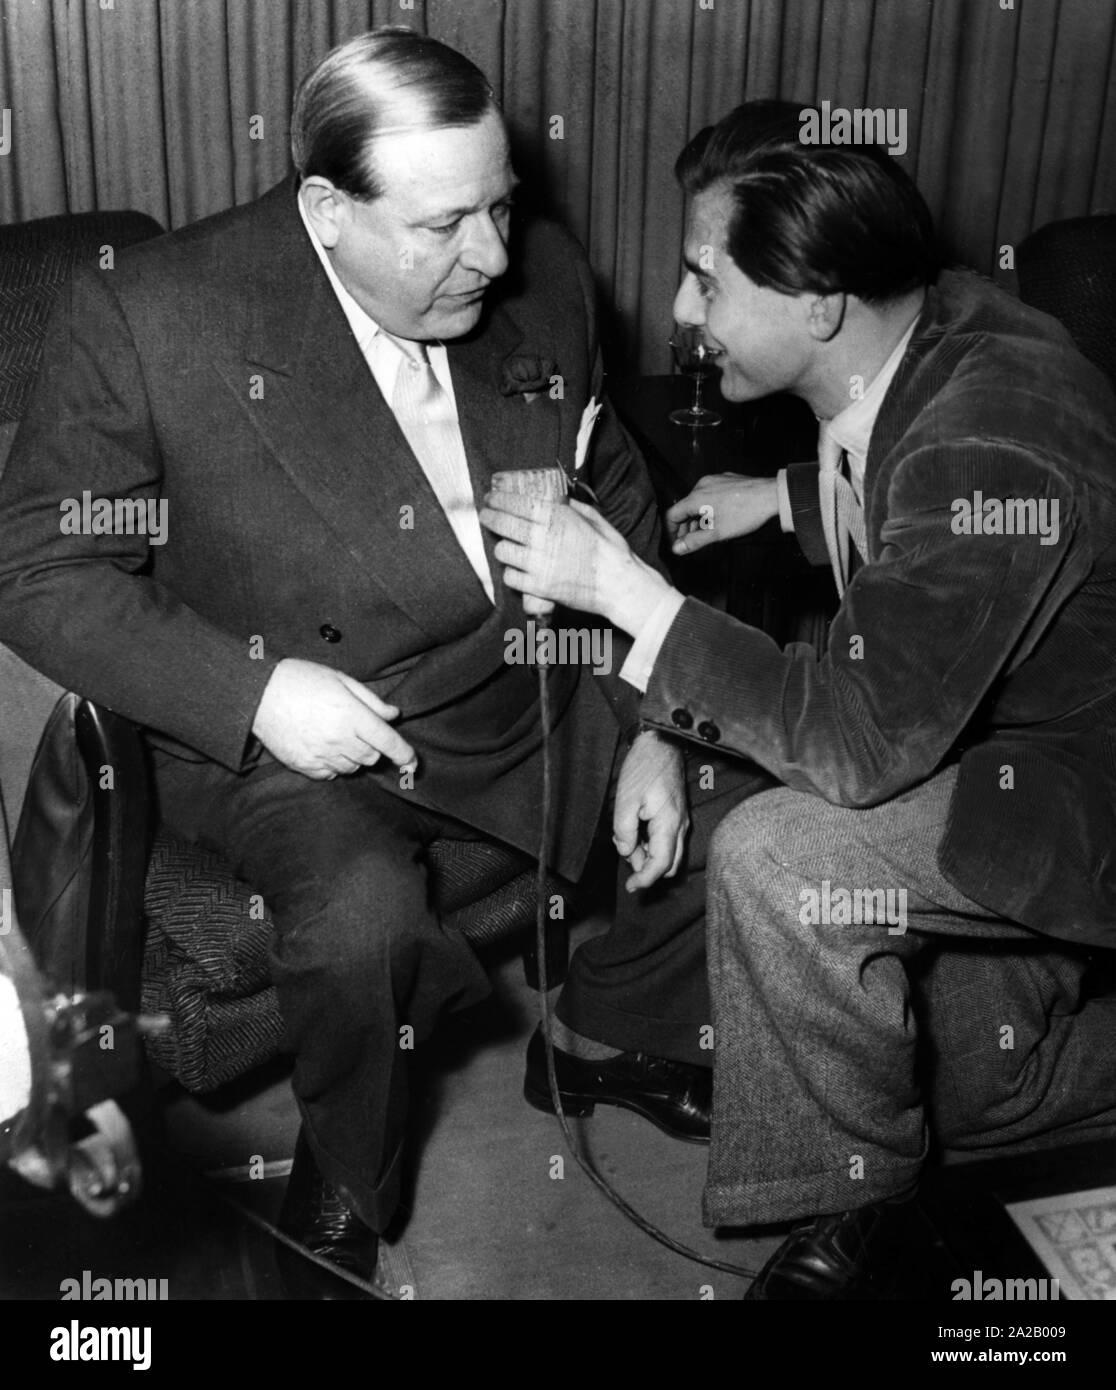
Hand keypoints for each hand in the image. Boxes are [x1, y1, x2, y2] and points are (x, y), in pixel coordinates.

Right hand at [252, 658, 415, 780]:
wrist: (258, 694)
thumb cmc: (301, 680)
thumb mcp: (341, 680)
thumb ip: (370, 700)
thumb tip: (393, 715)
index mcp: (351, 715)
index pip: (388, 742)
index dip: (405, 755)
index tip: (413, 764)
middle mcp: (338, 739)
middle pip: (372, 757)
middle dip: (373, 747)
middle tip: (359, 730)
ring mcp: (320, 755)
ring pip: (352, 767)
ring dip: (354, 756)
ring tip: (337, 735)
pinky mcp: (304, 766)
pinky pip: (330, 774)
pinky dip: (333, 765)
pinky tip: (323, 746)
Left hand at [480, 493, 672, 635]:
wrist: (619, 585)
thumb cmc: (610, 551)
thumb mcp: (593, 519)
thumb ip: (571, 508)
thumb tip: (556, 500)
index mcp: (558, 517)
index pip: (516, 504)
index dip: (498, 500)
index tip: (490, 499)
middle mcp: (544, 538)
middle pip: (503, 524)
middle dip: (489, 518)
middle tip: (485, 516)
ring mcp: (539, 564)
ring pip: (503, 551)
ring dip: (502, 547)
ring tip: (505, 545)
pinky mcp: (538, 587)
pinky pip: (510, 577)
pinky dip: (511, 573)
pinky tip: (516, 569)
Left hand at [613, 730, 688, 891]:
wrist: (661, 742)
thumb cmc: (644, 767)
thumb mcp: (625, 799)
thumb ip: (625, 831)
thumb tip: (627, 851)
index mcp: (669, 824)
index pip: (661, 865)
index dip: (645, 880)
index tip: (631, 888)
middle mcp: (680, 826)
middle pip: (669, 864)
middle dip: (647, 868)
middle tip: (626, 850)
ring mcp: (681, 820)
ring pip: (668, 853)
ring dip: (648, 854)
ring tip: (627, 834)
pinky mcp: (677, 814)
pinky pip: (668, 840)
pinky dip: (651, 843)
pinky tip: (635, 828)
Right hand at [666, 474, 778, 554]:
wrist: (772, 496)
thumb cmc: (747, 512)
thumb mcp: (718, 532)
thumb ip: (695, 541)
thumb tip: (677, 548)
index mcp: (696, 497)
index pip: (672, 514)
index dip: (671, 531)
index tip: (676, 542)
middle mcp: (703, 485)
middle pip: (685, 508)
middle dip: (685, 527)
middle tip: (690, 542)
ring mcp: (715, 480)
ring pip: (698, 501)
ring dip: (698, 518)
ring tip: (706, 533)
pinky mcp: (727, 480)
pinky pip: (711, 495)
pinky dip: (709, 508)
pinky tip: (719, 519)